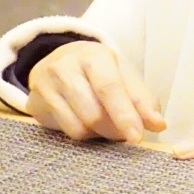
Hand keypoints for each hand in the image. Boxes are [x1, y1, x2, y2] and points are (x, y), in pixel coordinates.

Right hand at [26, 41, 166, 143]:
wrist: (60, 61)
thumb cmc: (100, 71)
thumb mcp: (124, 76)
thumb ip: (143, 100)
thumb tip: (158, 125)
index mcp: (94, 56)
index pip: (110, 89)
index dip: (125, 115)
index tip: (137, 137)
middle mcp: (65, 67)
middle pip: (93, 113)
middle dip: (115, 130)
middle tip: (126, 134)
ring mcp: (45, 85)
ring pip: (78, 126)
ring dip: (99, 134)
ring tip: (107, 126)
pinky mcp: (34, 102)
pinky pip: (64, 131)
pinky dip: (83, 134)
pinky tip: (88, 124)